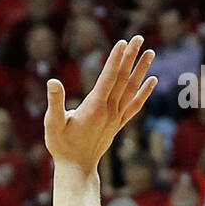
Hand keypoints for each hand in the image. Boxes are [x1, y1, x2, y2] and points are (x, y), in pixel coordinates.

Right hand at [44, 37, 156, 175]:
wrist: (77, 169)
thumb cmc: (61, 146)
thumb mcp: (53, 124)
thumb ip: (55, 102)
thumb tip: (52, 81)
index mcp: (94, 108)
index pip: (108, 78)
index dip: (115, 59)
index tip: (123, 42)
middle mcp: (109, 111)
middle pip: (122, 79)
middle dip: (130, 57)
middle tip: (138, 37)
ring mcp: (116, 118)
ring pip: (131, 89)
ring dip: (141, 70)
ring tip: (149, 52)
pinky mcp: (118, 124)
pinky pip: (135, 105)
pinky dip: (144, 92)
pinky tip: (152, 80)